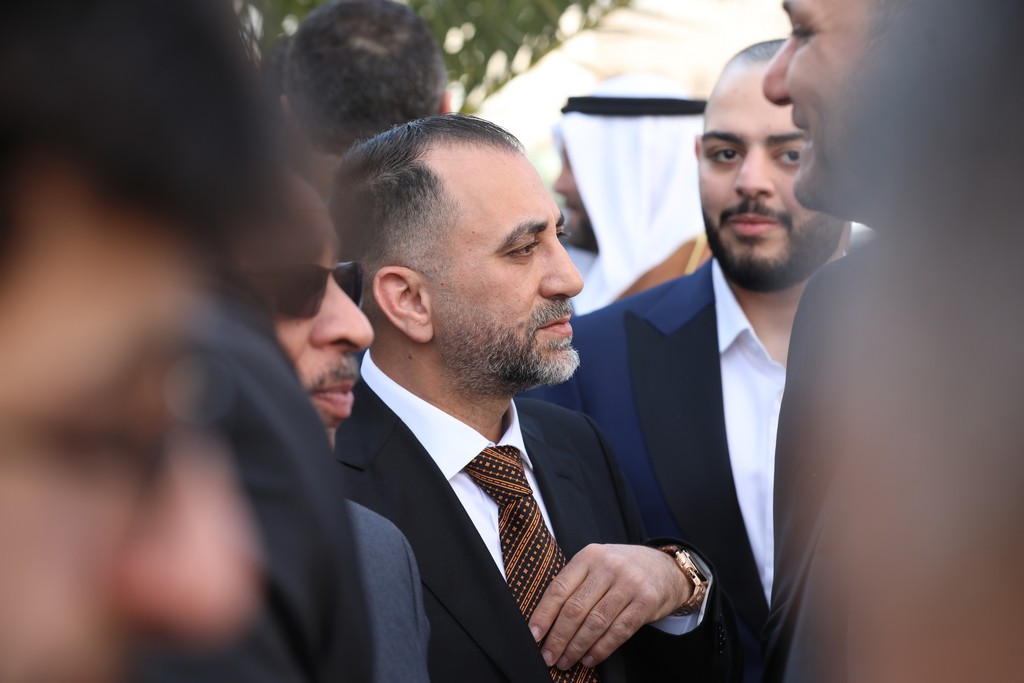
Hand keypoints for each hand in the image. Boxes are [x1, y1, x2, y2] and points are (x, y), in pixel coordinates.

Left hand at [529, 544, 690, 670]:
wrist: (667, 567)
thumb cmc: (624, 569)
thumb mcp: (598, 563)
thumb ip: (576, 583)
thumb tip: (546, 620)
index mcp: (589, 555)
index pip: (559, 588)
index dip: (543, 615)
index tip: (533, 635)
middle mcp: (608, 566)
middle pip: (575, 609)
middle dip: (558, 637)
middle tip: (548, 656)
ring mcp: (629, 583)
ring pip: (595, 623)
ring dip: (577, 647)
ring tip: (566, 661)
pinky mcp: (646, 601)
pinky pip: (619, 631)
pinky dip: (601, 649)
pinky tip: (590, 659)